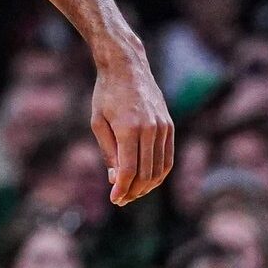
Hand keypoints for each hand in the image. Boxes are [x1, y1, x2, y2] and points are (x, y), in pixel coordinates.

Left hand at [90, 48, 173, 204]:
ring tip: (133, 192)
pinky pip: (167, 157)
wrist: (127, 67)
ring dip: (148, 185)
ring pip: (160, 168)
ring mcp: (163, 128)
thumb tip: (117, 178)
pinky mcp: (169, 126)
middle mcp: (150, 129)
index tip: (114, 200)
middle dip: (134, 190)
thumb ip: (109, 151)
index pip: (129, 169)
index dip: (122, 188)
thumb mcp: (98, 122)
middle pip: (146, 172)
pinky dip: (159, 172)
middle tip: (121, 199)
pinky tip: (147, 179)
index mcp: (129, 128)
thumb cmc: (106, 94)